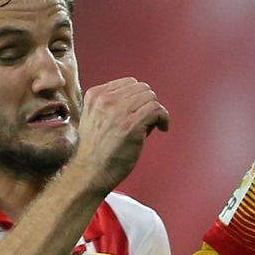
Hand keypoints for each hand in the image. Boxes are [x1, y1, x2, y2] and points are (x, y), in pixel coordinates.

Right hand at [70, 77, 168, 192]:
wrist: (90, 171)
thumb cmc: (95, 151)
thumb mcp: (93, 117)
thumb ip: (109, 105)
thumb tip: (139, 100)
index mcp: (95, 95)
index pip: (128, 83)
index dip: (139, 97)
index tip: (140, 111)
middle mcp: (106, 99)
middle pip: (142, 88)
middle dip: (148, 103)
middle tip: (147, 121)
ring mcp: (119, 111)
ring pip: (151, 98)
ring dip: (156, 111)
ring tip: (151, 127)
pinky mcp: (132, 124)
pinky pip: (157, 110)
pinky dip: (164, 118)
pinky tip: (162, 128)